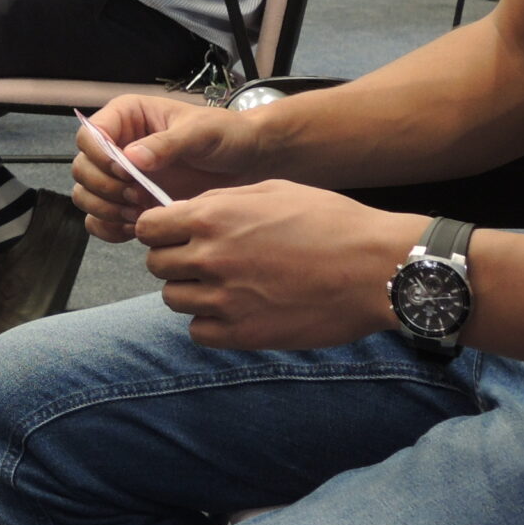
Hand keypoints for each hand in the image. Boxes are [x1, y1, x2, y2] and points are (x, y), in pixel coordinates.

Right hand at [72, 95, 266, 241]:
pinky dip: (110, 228)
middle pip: (82, 168)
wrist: (248, 163)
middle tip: (135, 196)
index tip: (125, 171)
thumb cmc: (226, 136)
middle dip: (104, 187)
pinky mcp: (130, 204)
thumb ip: (166, 143)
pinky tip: (136, 227)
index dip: (99, 155)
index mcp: (127, 117)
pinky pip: (100, 220)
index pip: (89, 135)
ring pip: (85, 195)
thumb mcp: (200, 132)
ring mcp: (122, 178)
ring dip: (105, 209)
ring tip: (138, 213)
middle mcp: (118, 146)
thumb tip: (131, 157)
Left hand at [137, 181, 423, 351]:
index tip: (174, 234)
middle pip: (156, 264)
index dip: (159, 230)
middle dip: (174, 260)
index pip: (148, 227)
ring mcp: (224, 299)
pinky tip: (235, 310)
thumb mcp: (272, 191)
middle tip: (203, 260)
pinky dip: (210, 324)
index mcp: (212, 216)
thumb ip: (222, 201)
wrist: (375, 269)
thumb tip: (190, 210)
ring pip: (173, 299)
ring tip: (224, 285)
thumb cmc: (331, 223)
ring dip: (191, 292)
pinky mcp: (242, 334)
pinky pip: (198, 332)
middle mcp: (210, 257)